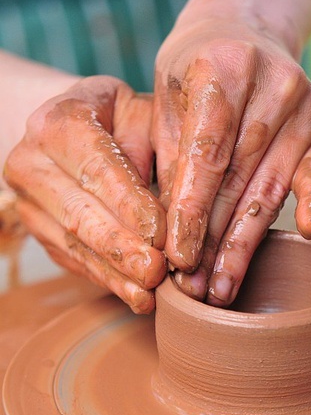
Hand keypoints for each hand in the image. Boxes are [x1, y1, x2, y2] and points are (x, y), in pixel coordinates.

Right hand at [3, 76, 166, 312]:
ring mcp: (28, 200)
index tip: (162, 235)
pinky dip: (108, 281)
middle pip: (79, 213)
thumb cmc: (124, 118)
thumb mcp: (147, 116)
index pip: (98, 169)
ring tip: (150, 295)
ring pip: (73, 243)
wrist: (73, 125)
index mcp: (59, 122)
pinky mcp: (39, 229)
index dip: (131, 206)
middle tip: (158, 272)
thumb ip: (159, 151)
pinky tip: (136, 297)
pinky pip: (73, 260)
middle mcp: (32, 161)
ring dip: (115, 274)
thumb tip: (179, 206)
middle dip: (122, 248)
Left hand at [153, 17, 310, 305]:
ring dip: (246, 242)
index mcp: (222, 68)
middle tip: (195, 288)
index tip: (177, 259)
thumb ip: (170, 157)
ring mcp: (305, 104)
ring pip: (271, 185)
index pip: (206, 154)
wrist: (243, 35)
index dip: (191, 211)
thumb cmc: (195, 74)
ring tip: (224, 287)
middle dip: (214, 239)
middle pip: (240, 177)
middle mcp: (272, 83)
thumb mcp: (167, 99)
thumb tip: (168, 234)